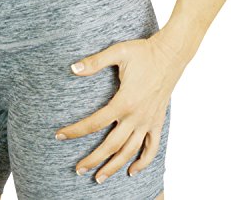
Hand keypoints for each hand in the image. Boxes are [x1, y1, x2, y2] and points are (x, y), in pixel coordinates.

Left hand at [55, 28, 188, 182]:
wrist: (171, 54)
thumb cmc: (143, 52)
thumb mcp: (117, 52)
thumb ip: (95, 62)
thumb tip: (72, 68)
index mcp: (124, 101)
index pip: (95, 123)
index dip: (75, 131)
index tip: (59, 136)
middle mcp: (137, 116)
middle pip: (112, 145)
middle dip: (93, 159)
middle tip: (78, 169)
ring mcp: (149, 121)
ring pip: (130, 152)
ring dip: (114, 166)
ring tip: (99, 178)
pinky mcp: (158, 121)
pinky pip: (152, 148)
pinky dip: (143, 162)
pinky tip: (132, 171)